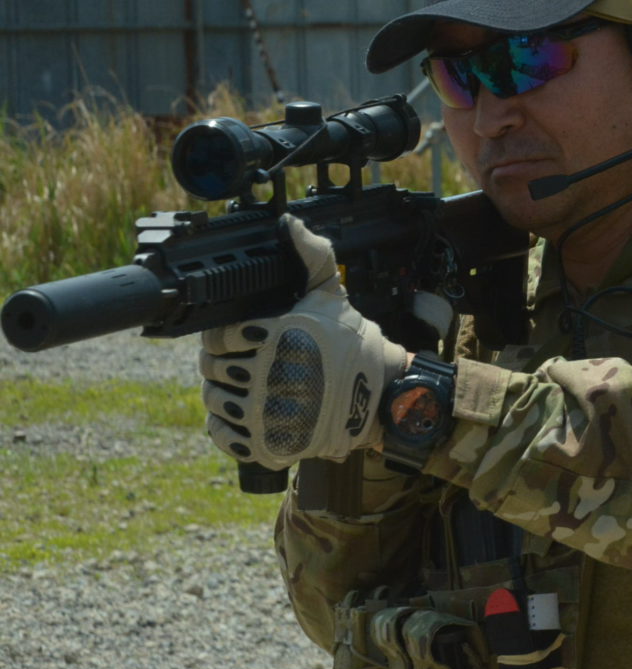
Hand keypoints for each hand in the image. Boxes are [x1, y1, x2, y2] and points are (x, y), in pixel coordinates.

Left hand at [198, 215, 406, 470]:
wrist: (382, 396)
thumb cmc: (354, 343)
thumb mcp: (333, 294)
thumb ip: (310, 255)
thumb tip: (289, 223)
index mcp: (278, 336)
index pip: (217, 337)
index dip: (224, 336)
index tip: (241, 336)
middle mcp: (269, 376)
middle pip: (212, 369)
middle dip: (223, 363)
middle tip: (246, 361)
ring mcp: (269, 414)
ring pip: (215, 401)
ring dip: (224, 393)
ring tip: (248, 386)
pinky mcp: (270, 444)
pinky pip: (224, 435)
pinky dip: (228, 426)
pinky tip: (249, 413)